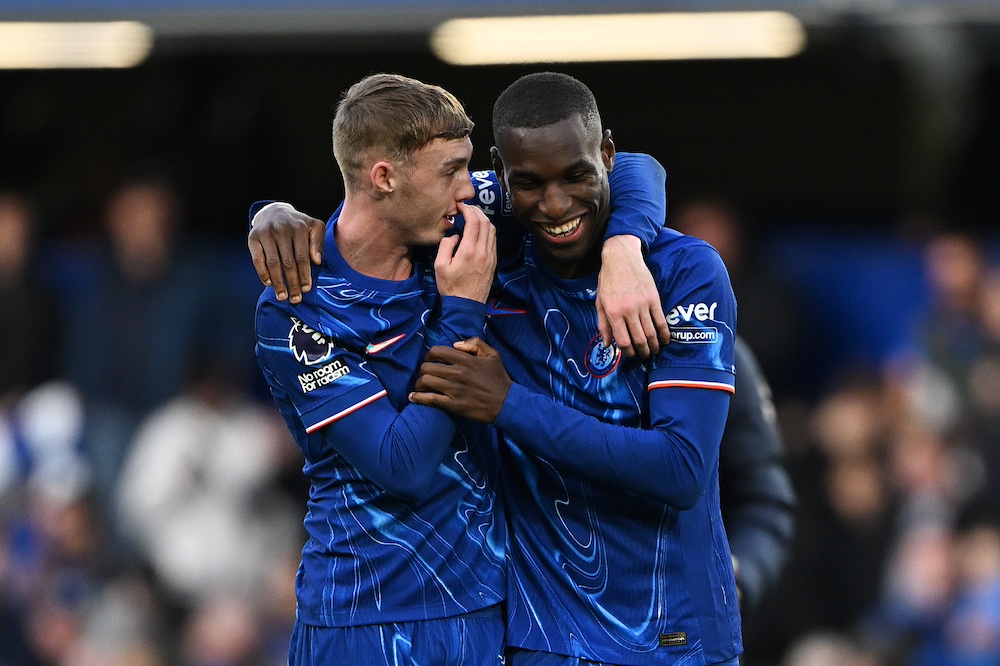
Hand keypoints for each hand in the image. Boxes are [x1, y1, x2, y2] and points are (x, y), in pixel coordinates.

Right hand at [248, 202, 325, 302]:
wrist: (275, 211)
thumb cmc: (299, 225)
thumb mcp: (314, 227)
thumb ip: (319, 242)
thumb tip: (316, 261)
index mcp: (299, 228)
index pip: (302, 257)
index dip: (304, 275)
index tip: (306, 289)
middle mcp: (282, 229)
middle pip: (288, 262)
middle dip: (292, 283)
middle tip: (295, 299)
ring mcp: (266, 233)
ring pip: (273, 263)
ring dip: (278, 282)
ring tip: (282, 296)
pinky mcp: (253, 237)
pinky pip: (257, 259)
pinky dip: (262, 273)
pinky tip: (269, 284)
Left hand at [410, 338, 511, 422]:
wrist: (506, 404)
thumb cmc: (499, 379)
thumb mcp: (493, 355)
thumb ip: (475, 343)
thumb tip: (455, 344)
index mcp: (465, 359)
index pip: (436, 352)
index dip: (429, 355)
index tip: (430, 360)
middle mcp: (457, 373)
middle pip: (427, 367)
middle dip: (423, 369)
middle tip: (425, 373)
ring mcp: (454, 389)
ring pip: (425, 381)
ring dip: (419, 383)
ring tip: (421, 385)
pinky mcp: (453, 404)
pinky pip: (430, 399)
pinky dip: (418, 397)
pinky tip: (413, 397)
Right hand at [434, 202, 496, 302]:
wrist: (466, 306)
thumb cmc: (450, 287)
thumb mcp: (439, 266)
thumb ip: (445, 246)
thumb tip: (454, 236)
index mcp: (469, 251)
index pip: (474, 222)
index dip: (469, 210)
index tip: (461, 206)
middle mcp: (483, 251)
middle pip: (486, 223)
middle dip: (477, 211)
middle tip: (467, 208)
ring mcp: (491, 257)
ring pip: (492, 230)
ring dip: (484, 220)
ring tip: (473, 217)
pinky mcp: (493, 262)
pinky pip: (493, 240)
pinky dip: (487, 230)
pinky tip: (479, 231)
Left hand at [597, 235, 669, 357]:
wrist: (621, 258)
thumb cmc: (608, 280)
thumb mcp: (600, 302)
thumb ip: (603, 324)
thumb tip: (607, 344)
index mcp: (613, 313)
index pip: (623, 341)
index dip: (628, 352)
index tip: (631, 355)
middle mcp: (628, 311)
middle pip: (639, 339)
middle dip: (643, 352)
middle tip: (645, 356)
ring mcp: (642, 305)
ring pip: (651, 332)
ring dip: (654, 345)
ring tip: (655, 350)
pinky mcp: (653, 298)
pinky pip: (661, 320)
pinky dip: (664, 332)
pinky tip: (665, 339)